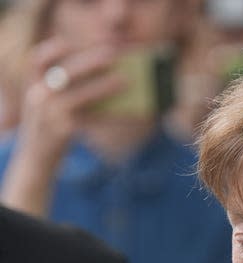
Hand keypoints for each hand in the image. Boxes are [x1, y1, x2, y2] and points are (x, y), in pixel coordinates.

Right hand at [0, 37, 125, 215]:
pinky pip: (92, 118)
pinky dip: (111, 113)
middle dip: (91, 61)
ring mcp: (49, 114)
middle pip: (66, 72)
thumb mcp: (49, 105)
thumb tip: (106, 77)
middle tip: (114, 53)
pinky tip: (128, 111)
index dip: (54, 49)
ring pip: (81, 95)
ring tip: (126, 81)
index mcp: (31, 85)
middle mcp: (37, 96)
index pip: (37, 59)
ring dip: (104, 86)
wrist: (35, 159)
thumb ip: (65, 90)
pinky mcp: (64, 130)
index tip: (72, 42)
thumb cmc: (48, 127)